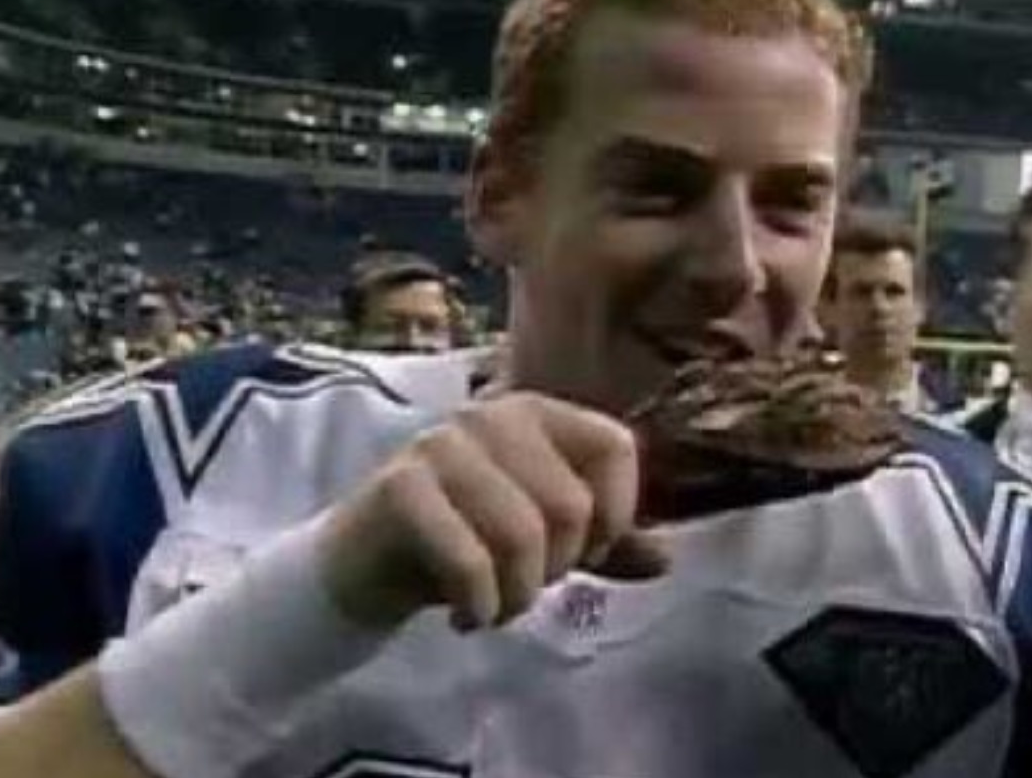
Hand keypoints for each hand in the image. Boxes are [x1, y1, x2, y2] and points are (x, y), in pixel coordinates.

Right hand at [318, 393, 667, 630]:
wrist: (365, 565)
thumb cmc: (466, 542)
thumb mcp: (545, 542)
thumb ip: (606, 545)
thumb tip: (666, 558)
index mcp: (538, 413)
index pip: (614, 446)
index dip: (615, 515)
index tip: (585, 554)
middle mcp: (492, 414)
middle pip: (571, 503)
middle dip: (557, 569)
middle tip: (524, 585)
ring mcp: (441, 444)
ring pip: (522, 533)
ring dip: (517, 596)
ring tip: (497, 607)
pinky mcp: (400, 485)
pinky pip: (468, 557)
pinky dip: (479, 605)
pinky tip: (467, 617)